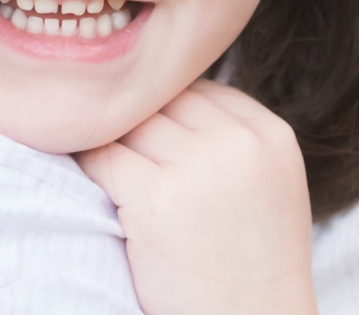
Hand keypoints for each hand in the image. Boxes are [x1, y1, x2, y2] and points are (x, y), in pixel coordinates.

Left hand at [75, 80, 316, 314]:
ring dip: (110, 142)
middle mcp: (239, 142)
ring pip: (129, 124)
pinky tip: (89, 186)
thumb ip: (226, 137)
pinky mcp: (155, 196)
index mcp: (270, 134)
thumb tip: (155, 91)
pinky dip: (87, 166)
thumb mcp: (265, 187)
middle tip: (122, 156)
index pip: (196, 88)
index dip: (165, 112)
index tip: (152, 143)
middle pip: (160, 99)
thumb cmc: (249, 270)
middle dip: (136, 125)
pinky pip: (102, 156)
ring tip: (111, 175)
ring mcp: (198, 166)